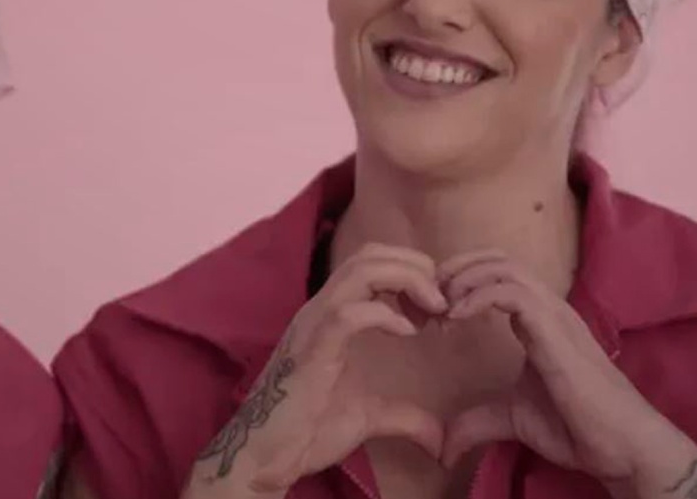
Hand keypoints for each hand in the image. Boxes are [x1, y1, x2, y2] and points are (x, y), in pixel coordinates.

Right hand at [186, 244, 449, 494]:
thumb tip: (440, 440)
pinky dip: (385, 314)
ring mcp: (314, 324)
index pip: (371, 262)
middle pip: (370, 255)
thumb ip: (405, 417)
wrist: (266, 454)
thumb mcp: (369, 417)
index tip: (439, 305)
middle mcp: (321, 309)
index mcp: (332, 316)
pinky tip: (407, 332)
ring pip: (360, 270)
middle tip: (442, 300)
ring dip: (406, 279)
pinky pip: (349, 312)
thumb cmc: (309, 431)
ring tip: (432, 308)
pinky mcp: (312, 347)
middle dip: (415, 265)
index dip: (411, 271)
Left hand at [440, 252, 696, 497]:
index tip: (431, 309)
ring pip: (504, 267)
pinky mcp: (555, 330)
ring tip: (440, 308)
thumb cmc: (575, 427)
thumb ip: (475, 422)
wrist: (621, 447)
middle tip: (427, 298)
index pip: (497, 273)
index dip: (459, 280)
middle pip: (497, 259)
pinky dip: (477, 297)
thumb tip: (442, 448)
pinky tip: (456, 317)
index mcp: (537, 320)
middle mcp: (546, 309)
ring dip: (462, 280)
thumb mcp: (512, 419)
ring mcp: (553, 316)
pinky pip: (513, 293)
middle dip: (455, 269)